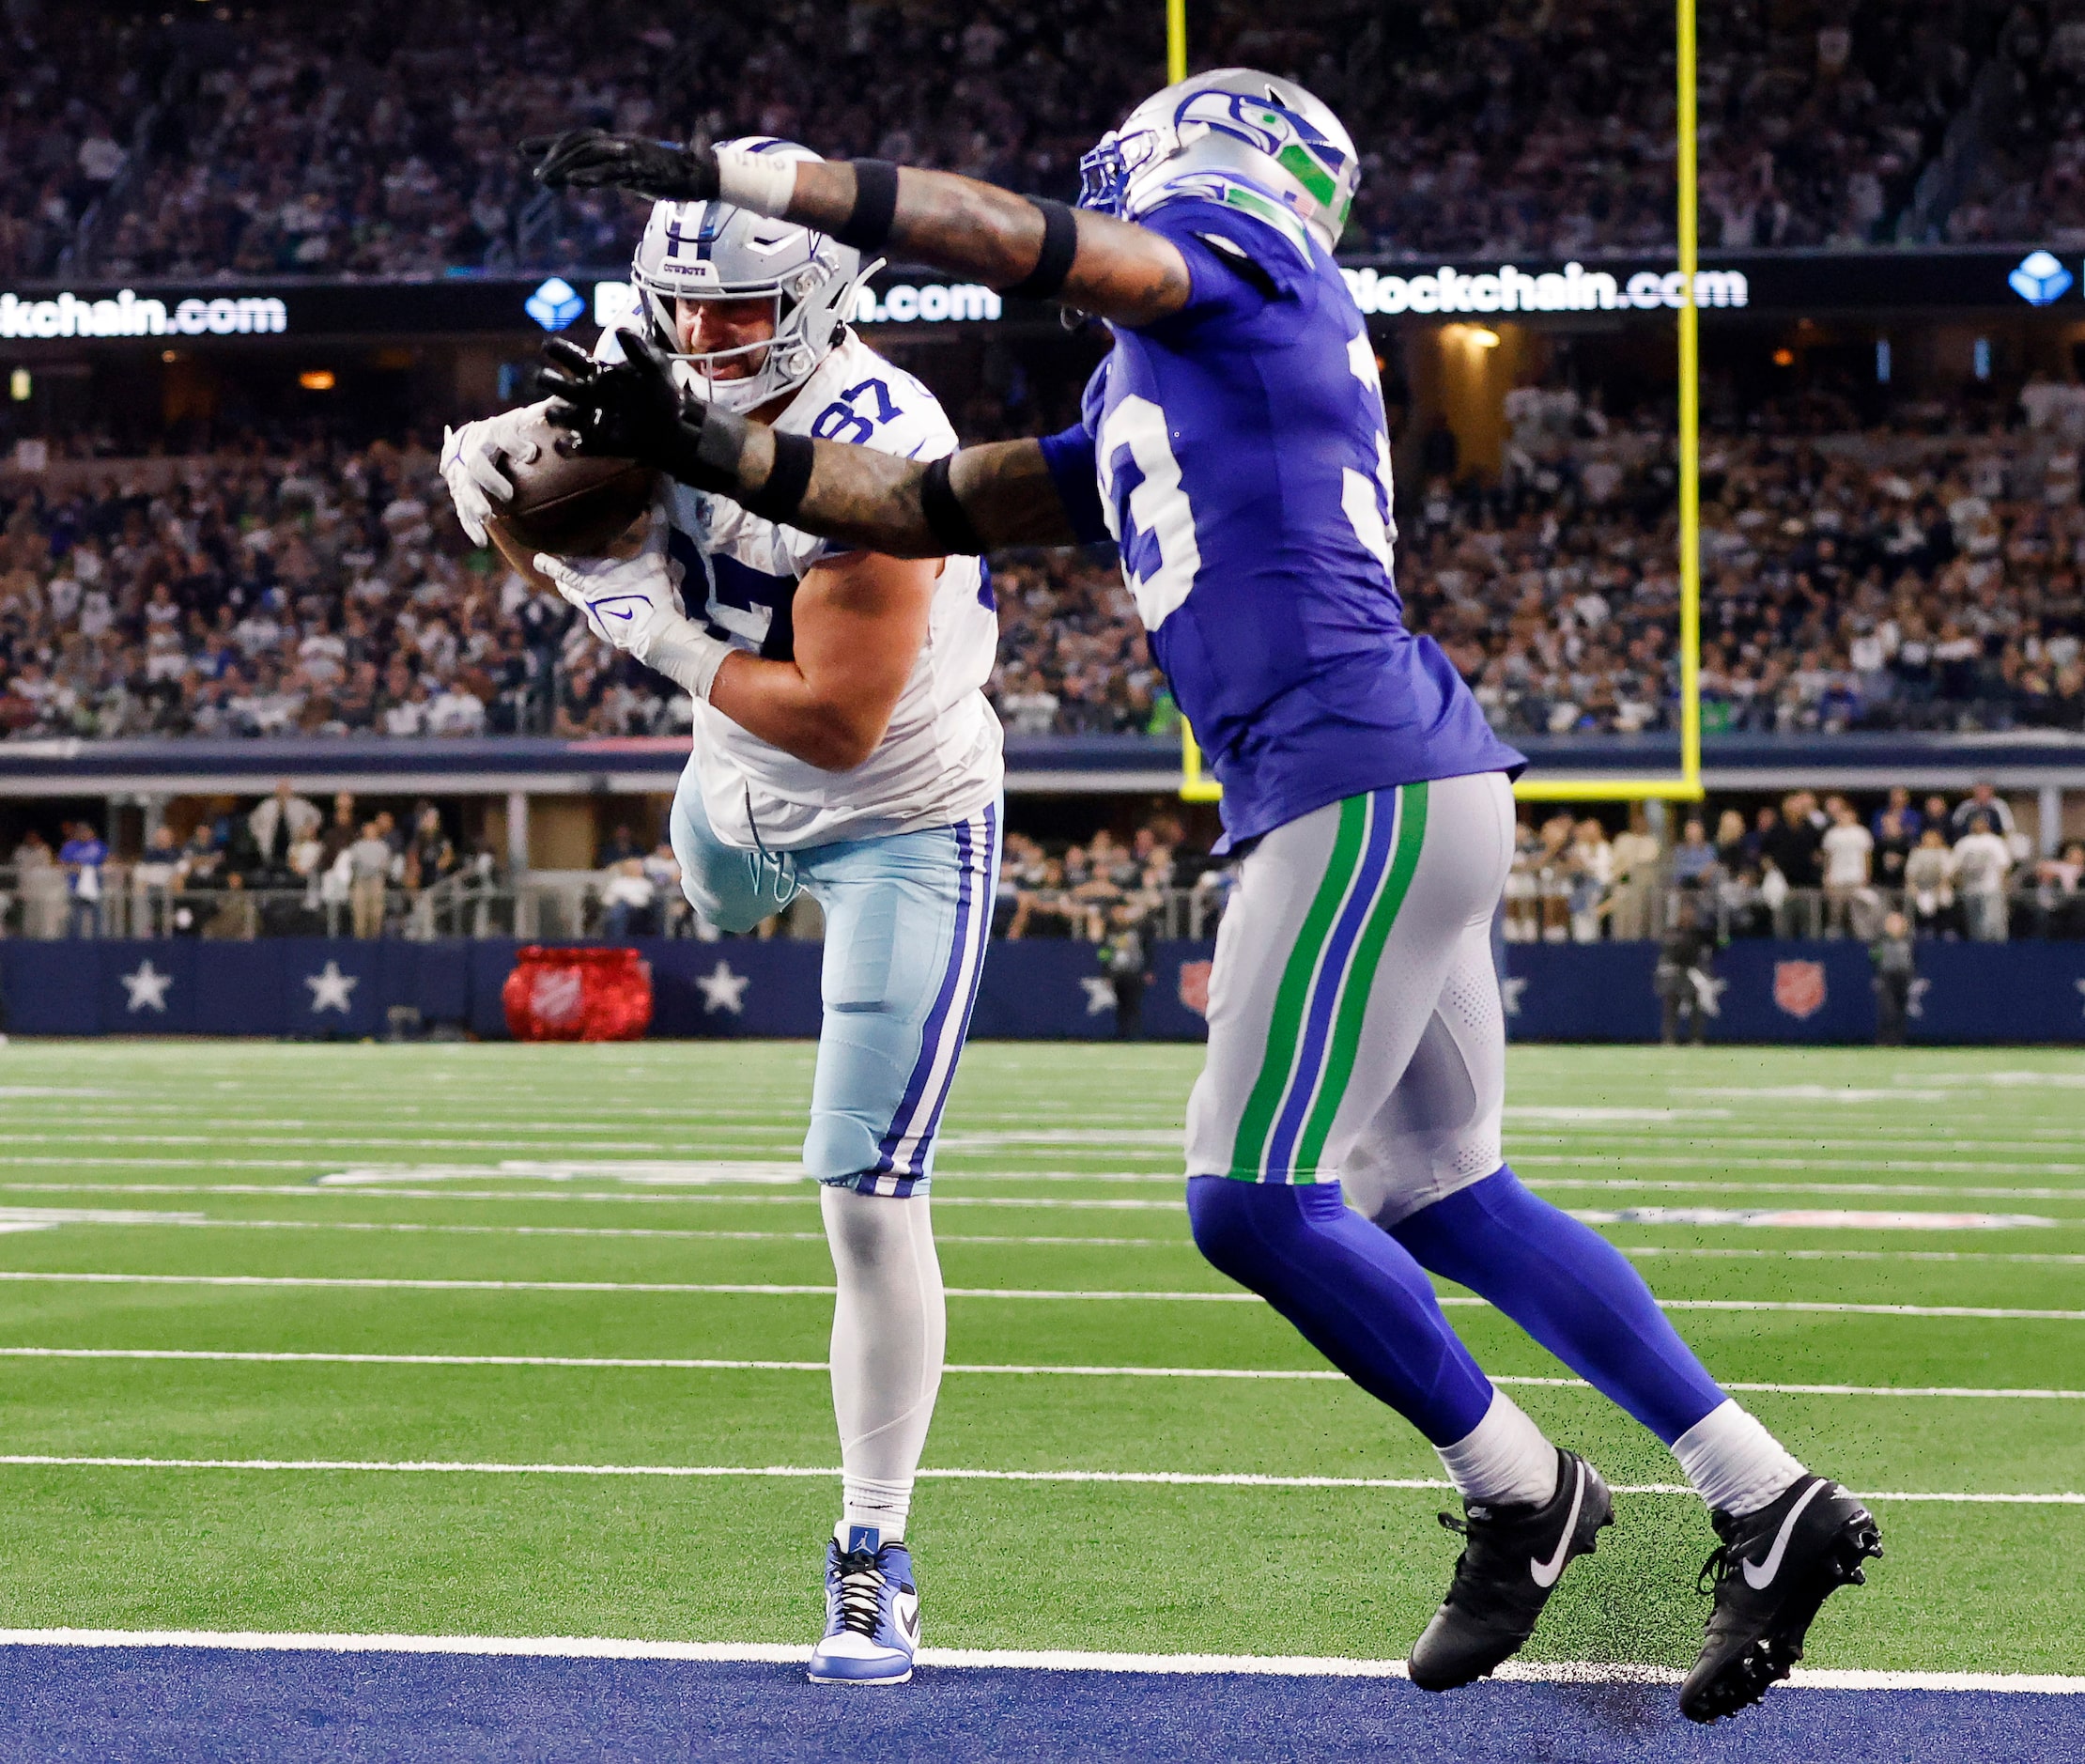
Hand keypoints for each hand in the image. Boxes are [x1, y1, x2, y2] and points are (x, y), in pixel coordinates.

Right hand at [439, 406, 543, 544]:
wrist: (468, 439)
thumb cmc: (505, 432)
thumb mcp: (522, 419)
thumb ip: (543, 413)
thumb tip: (567, 400)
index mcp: (492, 433)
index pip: (503, 434)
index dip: (516, 442)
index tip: (532, 453)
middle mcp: (474, 452)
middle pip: (477, 464)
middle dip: (491, 479)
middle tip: (508, 494)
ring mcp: (463, 473)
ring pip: (465, 489)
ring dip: (475, 504)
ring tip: (487, 517)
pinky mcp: (460, 492)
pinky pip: (462, 509)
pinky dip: (470, 526)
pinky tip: (482, 541)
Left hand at [521, 129, 717, 199]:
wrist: (704, 174)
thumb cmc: (675, 174)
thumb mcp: (639, 171)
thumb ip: (618, 172)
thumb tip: (599, 177)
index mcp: (619, 143)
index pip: (578, 138)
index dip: (550, 142)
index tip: (523, 149)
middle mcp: (621, 144)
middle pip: (579, 144)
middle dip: (552, 154)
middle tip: (533, 170)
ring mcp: (631, 157)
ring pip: (590, 157)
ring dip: (564, 167)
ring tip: (544, 179)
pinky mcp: (642, 172)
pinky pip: (612, 174)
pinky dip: (591, 176)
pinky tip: (573, 181)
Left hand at [533, 523, 688, 661]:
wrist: (657, 636)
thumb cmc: (652, 595)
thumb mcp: (657, 560)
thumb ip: (657, 533)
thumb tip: (659, 505)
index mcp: (595, 578)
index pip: (565, 568)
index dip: (551, 562)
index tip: (538, 558)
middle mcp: (589, 599)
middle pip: (567, 588)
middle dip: (560, 579)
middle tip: (552, 573)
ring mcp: (596, 619)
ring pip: (583, 604)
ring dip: (581, 596)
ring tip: (582, 593)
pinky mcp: (607, 634)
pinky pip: (600, 620)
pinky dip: (606, 614)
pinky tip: (616, 614)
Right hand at [537, 333, 746, 491]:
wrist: (677, 425)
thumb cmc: (662, 391)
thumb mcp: (655, 365)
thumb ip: (639, 348)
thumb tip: (620, 330)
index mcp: (598, 373)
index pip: (570, 358)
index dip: (557, 350)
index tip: (547, 345)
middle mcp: (589, 395)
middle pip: (557, 386)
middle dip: (549, 380)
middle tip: (546, 377)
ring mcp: (592, 419)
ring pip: (561, 417)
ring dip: (555, 415)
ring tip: (555, 414)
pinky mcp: (598, 443)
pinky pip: (576, 447)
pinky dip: (568, 447)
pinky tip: (568, 443)